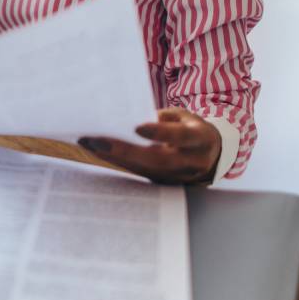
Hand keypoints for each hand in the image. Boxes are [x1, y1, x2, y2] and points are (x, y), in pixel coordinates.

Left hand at [78, 108, 221, 184]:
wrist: (211, 156)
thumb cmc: (192, 129)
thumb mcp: (185, 117)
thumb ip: (163, 118)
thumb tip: (131, 118)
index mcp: (200, 139)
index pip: (181, 136)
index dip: (160, 133)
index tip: (137, 127)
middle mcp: (190, 162)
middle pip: (157, 160)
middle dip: (124, 151)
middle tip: (96, 140)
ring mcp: (176, 177)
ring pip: (143, 169)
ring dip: (113, 157)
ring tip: (88, 143)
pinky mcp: (163, 183)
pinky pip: (138, 173)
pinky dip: (116, 162)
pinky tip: (96, 151)